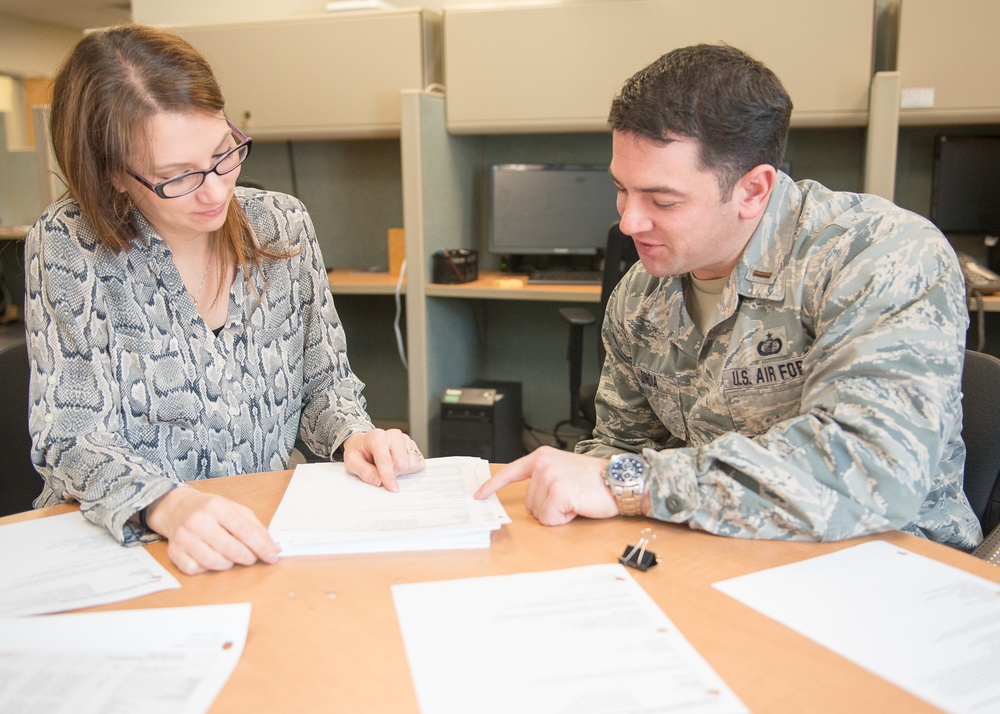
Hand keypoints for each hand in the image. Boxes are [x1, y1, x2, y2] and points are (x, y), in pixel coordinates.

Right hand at [145, 486, 280, 575]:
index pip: (244, 530)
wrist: (177, 508)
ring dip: (228, 564)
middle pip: (230, 548)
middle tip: (251, 558)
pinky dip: (207, 569)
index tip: (272, 556)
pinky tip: (211, 559)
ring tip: (232, 558)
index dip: (261, 546)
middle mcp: (198, 521)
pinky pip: (195, 569)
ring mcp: (184, 537)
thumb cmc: (210, 510)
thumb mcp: (235, 510)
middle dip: (247, 558)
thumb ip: (256, 528)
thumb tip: (273, 549)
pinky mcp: (174, 552)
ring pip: (213, 562)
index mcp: (217, 506)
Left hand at [342, 429, 424, 491]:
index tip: (392, 488)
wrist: (364, 443)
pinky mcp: (413, 445)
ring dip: (402, 471)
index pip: (385, 460)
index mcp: (377, 437)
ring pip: (412, 464)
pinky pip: (419, 463)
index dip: (389, 476)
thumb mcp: (352, 461)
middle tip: (382, 472)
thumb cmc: (359, 451)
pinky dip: (410, 469)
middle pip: (402, 463)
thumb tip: (379, 481)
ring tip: (390, 467)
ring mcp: (405, 439)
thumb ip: (365, 472)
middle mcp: (394, 435)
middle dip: (394, 473)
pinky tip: (398, 465)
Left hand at [473, 446, 614, 524]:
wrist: (620, 481)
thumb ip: (545, 479)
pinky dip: (564, 519)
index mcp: (542, 457)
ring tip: (577, 500)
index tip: (478, 495)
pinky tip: (578, 506)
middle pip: (530, 503)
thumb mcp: (565, 471)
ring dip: (558, 513)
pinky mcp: (558, 492)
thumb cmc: (596, 481)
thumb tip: (532, 500)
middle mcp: (543, 464)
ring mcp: (549, 477)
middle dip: (549, 507)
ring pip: (539, 513)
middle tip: (572, 497)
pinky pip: (549, 519)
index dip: (493, 486)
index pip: (511, 472)